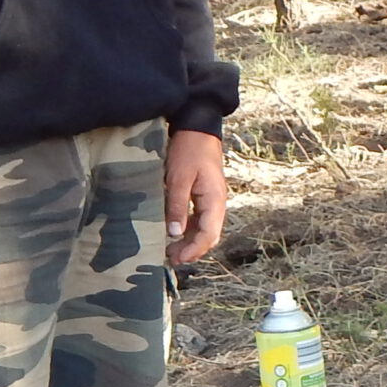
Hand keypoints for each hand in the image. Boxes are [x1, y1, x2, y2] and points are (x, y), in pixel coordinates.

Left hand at [163, 129, 228, 266]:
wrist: (197, 127)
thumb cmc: (188, 150)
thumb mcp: (179, 178)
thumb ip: (177, 206)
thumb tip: (174, 233)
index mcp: (214, 201)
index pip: (208, 235)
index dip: (193, 250)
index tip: (176, 259)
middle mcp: (216, 203)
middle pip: (208, 235)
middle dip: (192, 250)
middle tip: (171, 259)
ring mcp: (211, 199)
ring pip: (203, 228)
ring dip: (189, 241)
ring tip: (170, 249)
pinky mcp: (203, 194)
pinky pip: (198, 218)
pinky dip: (187, 228)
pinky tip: (173, 231)